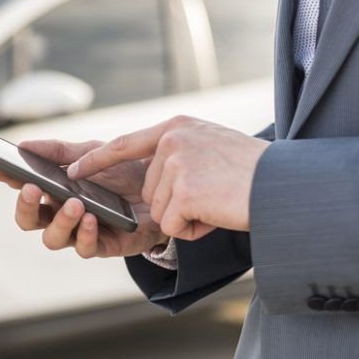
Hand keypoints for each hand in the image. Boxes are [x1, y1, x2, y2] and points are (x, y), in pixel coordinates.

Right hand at [0, 139, 167, 257]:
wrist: (166, 188)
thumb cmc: (125, 172)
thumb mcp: (93, 153)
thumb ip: (60, 151)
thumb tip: (24, 144)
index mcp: (54, 191)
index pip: (22, 187)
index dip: (6, 178)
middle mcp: (61, 214)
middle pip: (28, 220)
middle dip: (24, 206)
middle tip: (31, 188)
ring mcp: (80, 232)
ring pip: (52, 239)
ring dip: (60, 221)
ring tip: (74, 203)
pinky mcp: (103, 246)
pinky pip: (84, 248)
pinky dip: (85, 233)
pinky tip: (91, 218)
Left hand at [68, 116, 270, 240]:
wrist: (287, 187)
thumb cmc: (257, 172)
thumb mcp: (213, 146)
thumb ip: (181, 152)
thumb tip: (157, 175)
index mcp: (177, 128)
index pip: (125, 144)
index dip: (96, 160)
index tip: (72, 170)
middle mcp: (172, 141)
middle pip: (149, 190)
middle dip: (177, 204)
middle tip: (213, 195)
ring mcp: (176, 165)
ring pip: (160, 210)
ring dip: (187, 217)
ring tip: (218, 202)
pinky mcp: (183, 191)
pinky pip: (172, 226)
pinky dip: (194, 230)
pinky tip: (217, 214)